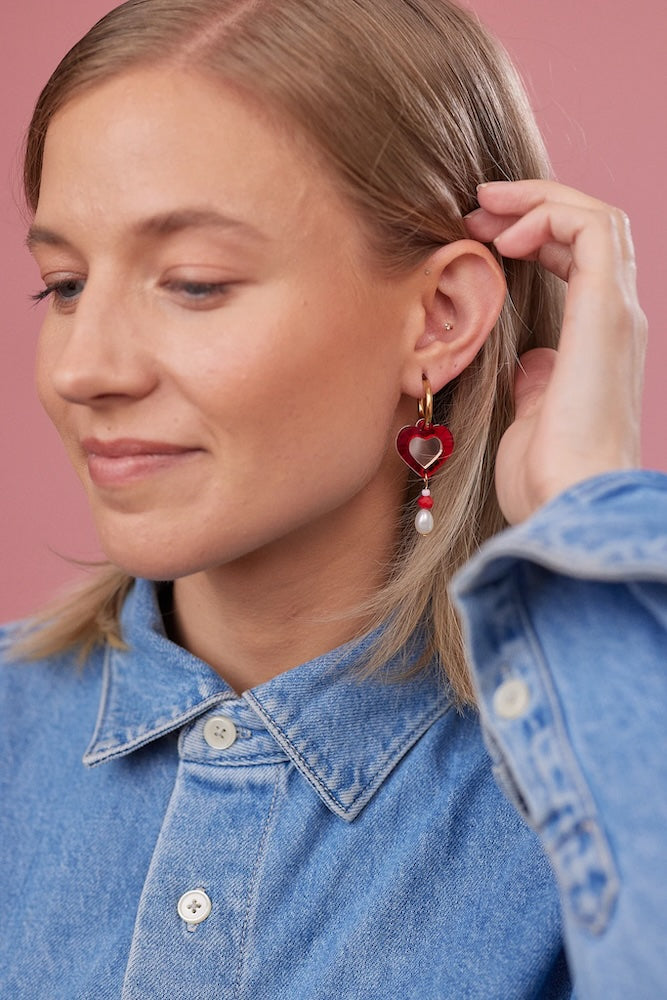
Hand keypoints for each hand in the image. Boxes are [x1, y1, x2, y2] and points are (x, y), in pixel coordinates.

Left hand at [464, 180, 646, 524]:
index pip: (581, 258)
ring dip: (538, 201)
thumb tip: (529, 361)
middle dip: (532, 207)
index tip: (480, 236)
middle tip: (476, 208)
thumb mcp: (532, 415)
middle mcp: (617, 319)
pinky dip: (550, 216)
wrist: (566, 504)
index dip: (533, 235)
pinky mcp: (607, 312)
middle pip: (591, 228)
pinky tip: (505, 236)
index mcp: (599, 341)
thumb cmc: (544, 475)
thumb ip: (536, 382)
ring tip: (485, 207)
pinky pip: (594, 229)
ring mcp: (618, 313)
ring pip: (598, 217)